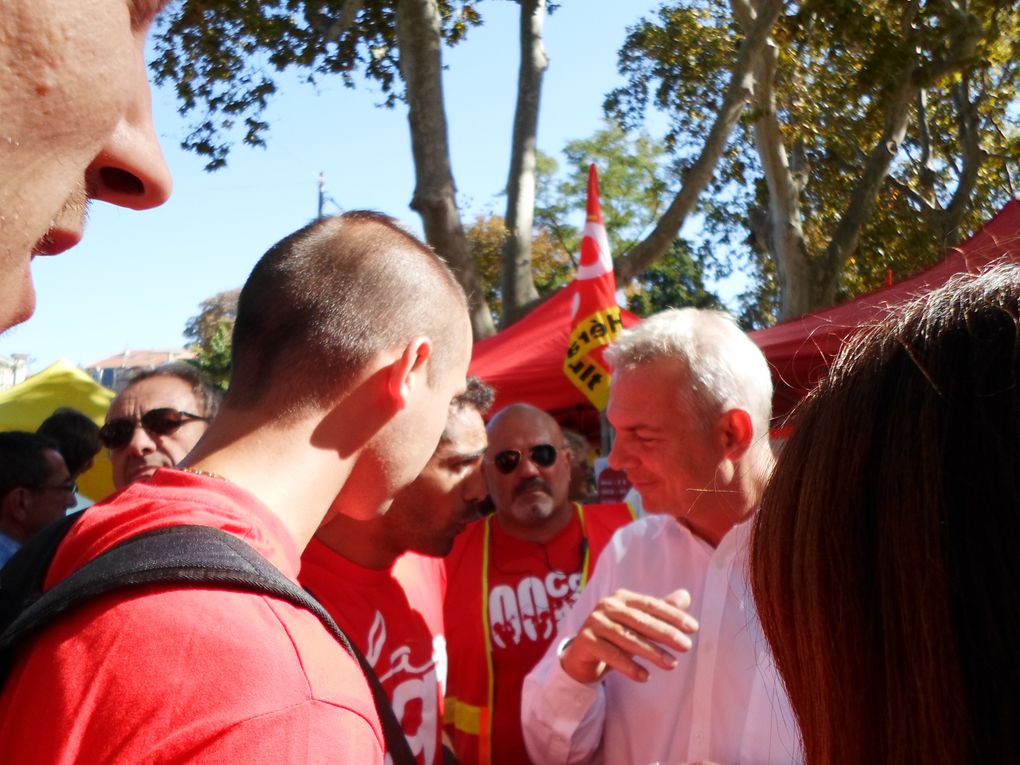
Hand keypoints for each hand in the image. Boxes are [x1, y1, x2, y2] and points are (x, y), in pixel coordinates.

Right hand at [559, 588, 698, 684]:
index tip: (693, 628)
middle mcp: (606, 606)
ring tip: (672, 664)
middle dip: (665, 633)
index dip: (672, 615)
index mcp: (621, 597)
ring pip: (627, 638)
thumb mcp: (638, 625)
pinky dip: (629, 666)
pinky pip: (611, 655)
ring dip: (651, 652)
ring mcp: (594, 623)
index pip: (650, 604)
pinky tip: (645, 677)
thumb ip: (659, 612)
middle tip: (686, 646)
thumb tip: (685, 596)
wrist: (582, 655)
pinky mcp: (586, 641)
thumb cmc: (615, 637)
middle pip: (640, 620)